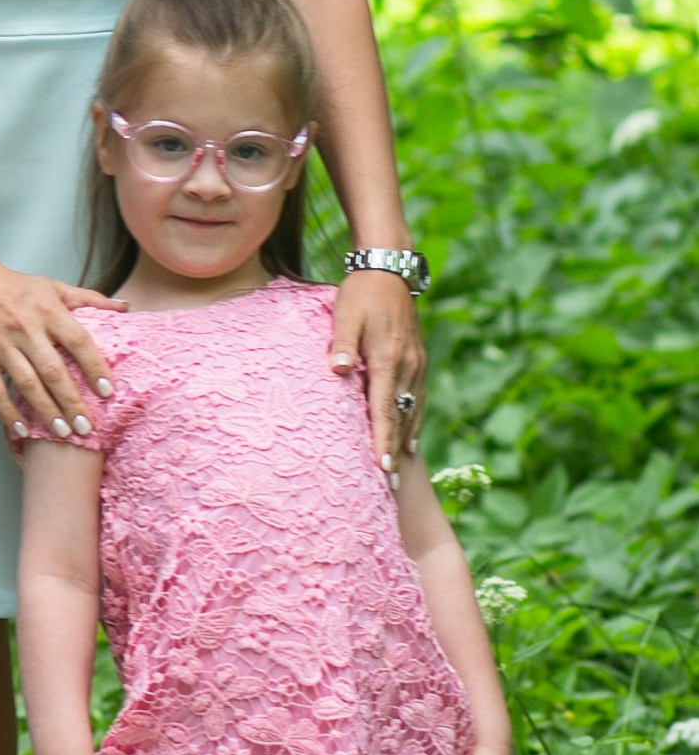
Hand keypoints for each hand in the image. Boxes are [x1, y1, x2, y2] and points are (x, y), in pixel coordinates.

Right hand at [0, 255, 115, 444]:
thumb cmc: (15, 286)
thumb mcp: (54, 287)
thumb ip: (90, 299)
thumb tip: (126, 308)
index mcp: (48, 311)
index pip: (78, 342)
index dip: (95, 367)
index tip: (108, 392)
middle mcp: (26, 329)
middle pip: (53, 371)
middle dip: (72, 402)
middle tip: (87, 427)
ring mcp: (0, 344)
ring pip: (27, 385)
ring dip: (46, 412)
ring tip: (63, 433)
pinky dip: (8, 412)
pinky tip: (22, 429)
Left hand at [332, 265, 424, 471]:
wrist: (391, 270)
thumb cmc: (362, 293)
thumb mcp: (345, 313)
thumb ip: (341, 342)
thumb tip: (336, 369)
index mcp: (388, 359)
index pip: (384, 408)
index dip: (383, 439)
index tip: (382, 466)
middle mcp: (408, 366)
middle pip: (401, 417)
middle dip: (396, 451)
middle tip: (391, 483)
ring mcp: (417, 364)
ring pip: (413, 411)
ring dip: (406, 440)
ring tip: (400, 471)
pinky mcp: (418, 361)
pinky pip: (418, 399)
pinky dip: (414, 422)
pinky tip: (410, 438)